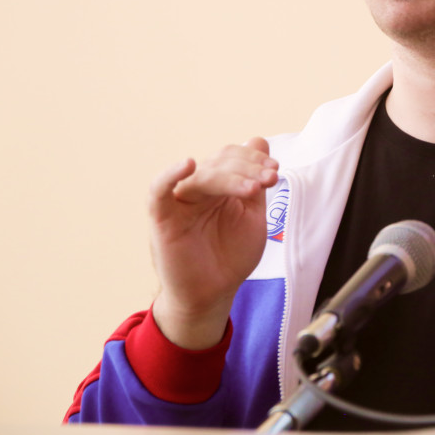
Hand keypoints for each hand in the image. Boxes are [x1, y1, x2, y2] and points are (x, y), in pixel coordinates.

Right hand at [148, 137, 277, 348]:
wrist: (213, 294)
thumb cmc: (230, 256)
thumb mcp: (251, 215)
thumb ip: (255, 180)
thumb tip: (259, 140)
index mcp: (218, 186)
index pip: (232, 157)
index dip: (254, 159)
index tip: (275, 171)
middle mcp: (197, 189)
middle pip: (220, 164)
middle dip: (248, 168)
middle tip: (270, 178)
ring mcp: (179, 202)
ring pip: (202, 176)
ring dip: (231, 176)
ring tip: (255, 188)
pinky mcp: (163, 219)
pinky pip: (159, 192)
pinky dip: (169, 176)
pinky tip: (189, 164)